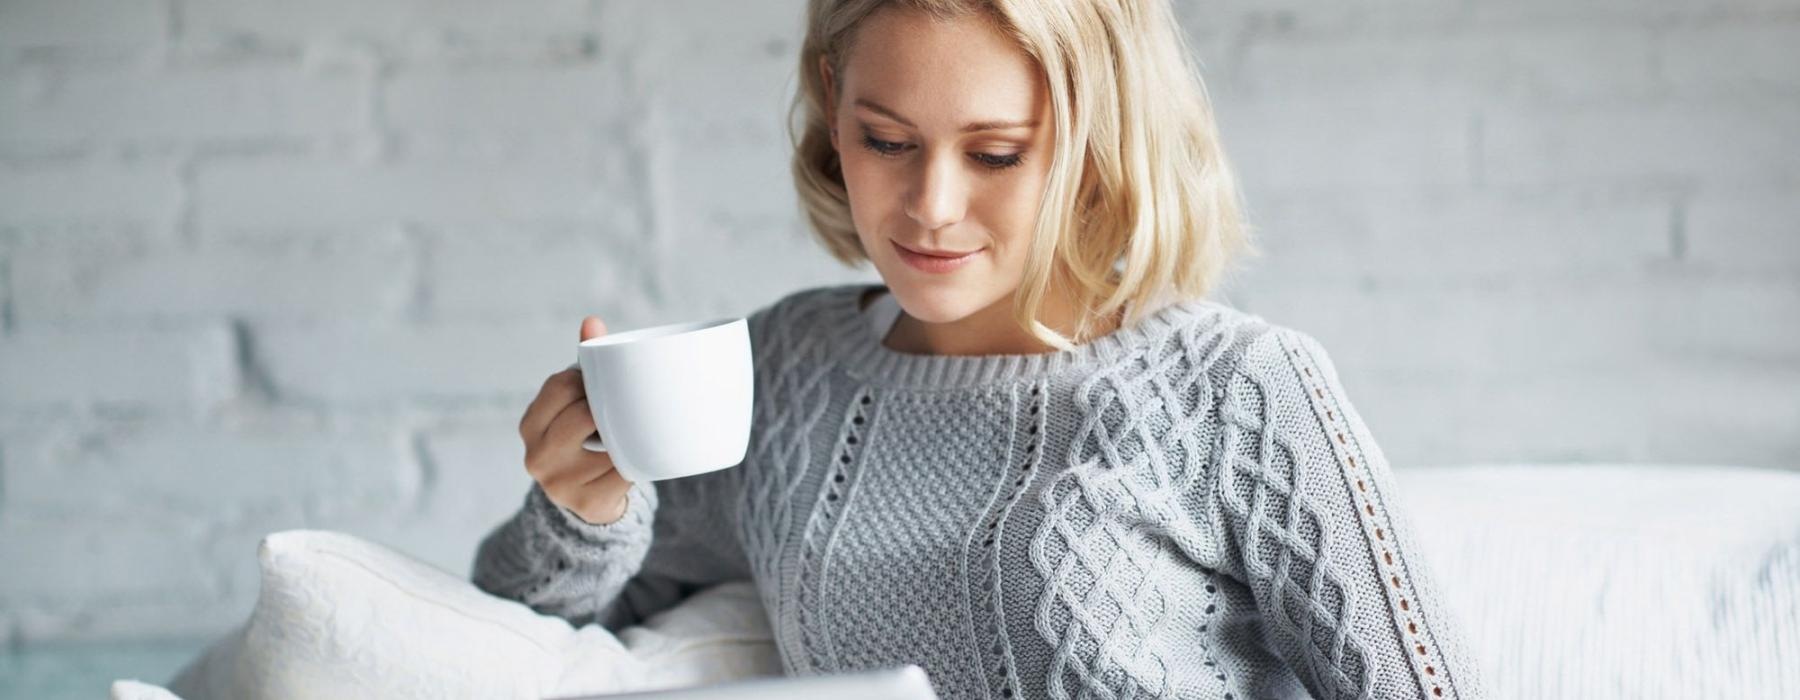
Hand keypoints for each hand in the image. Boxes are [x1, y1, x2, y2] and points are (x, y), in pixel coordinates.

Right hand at [518, 315, 632, 524]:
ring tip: (630, 433)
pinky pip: (624, 473)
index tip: (602, 383)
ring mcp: (560, 484)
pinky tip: (635, 458)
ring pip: (608, 443)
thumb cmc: (584, 438)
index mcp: (530, 425)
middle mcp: (536, 456)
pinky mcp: (587, 504)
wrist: (589, 502)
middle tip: (623, 407)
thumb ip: (584, 367)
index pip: (560, 386)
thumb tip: (592, 321)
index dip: (587, 380)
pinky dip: (635, 462)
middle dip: (607, 407)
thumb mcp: (575, 405)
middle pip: (583, 414)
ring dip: (626, 436)